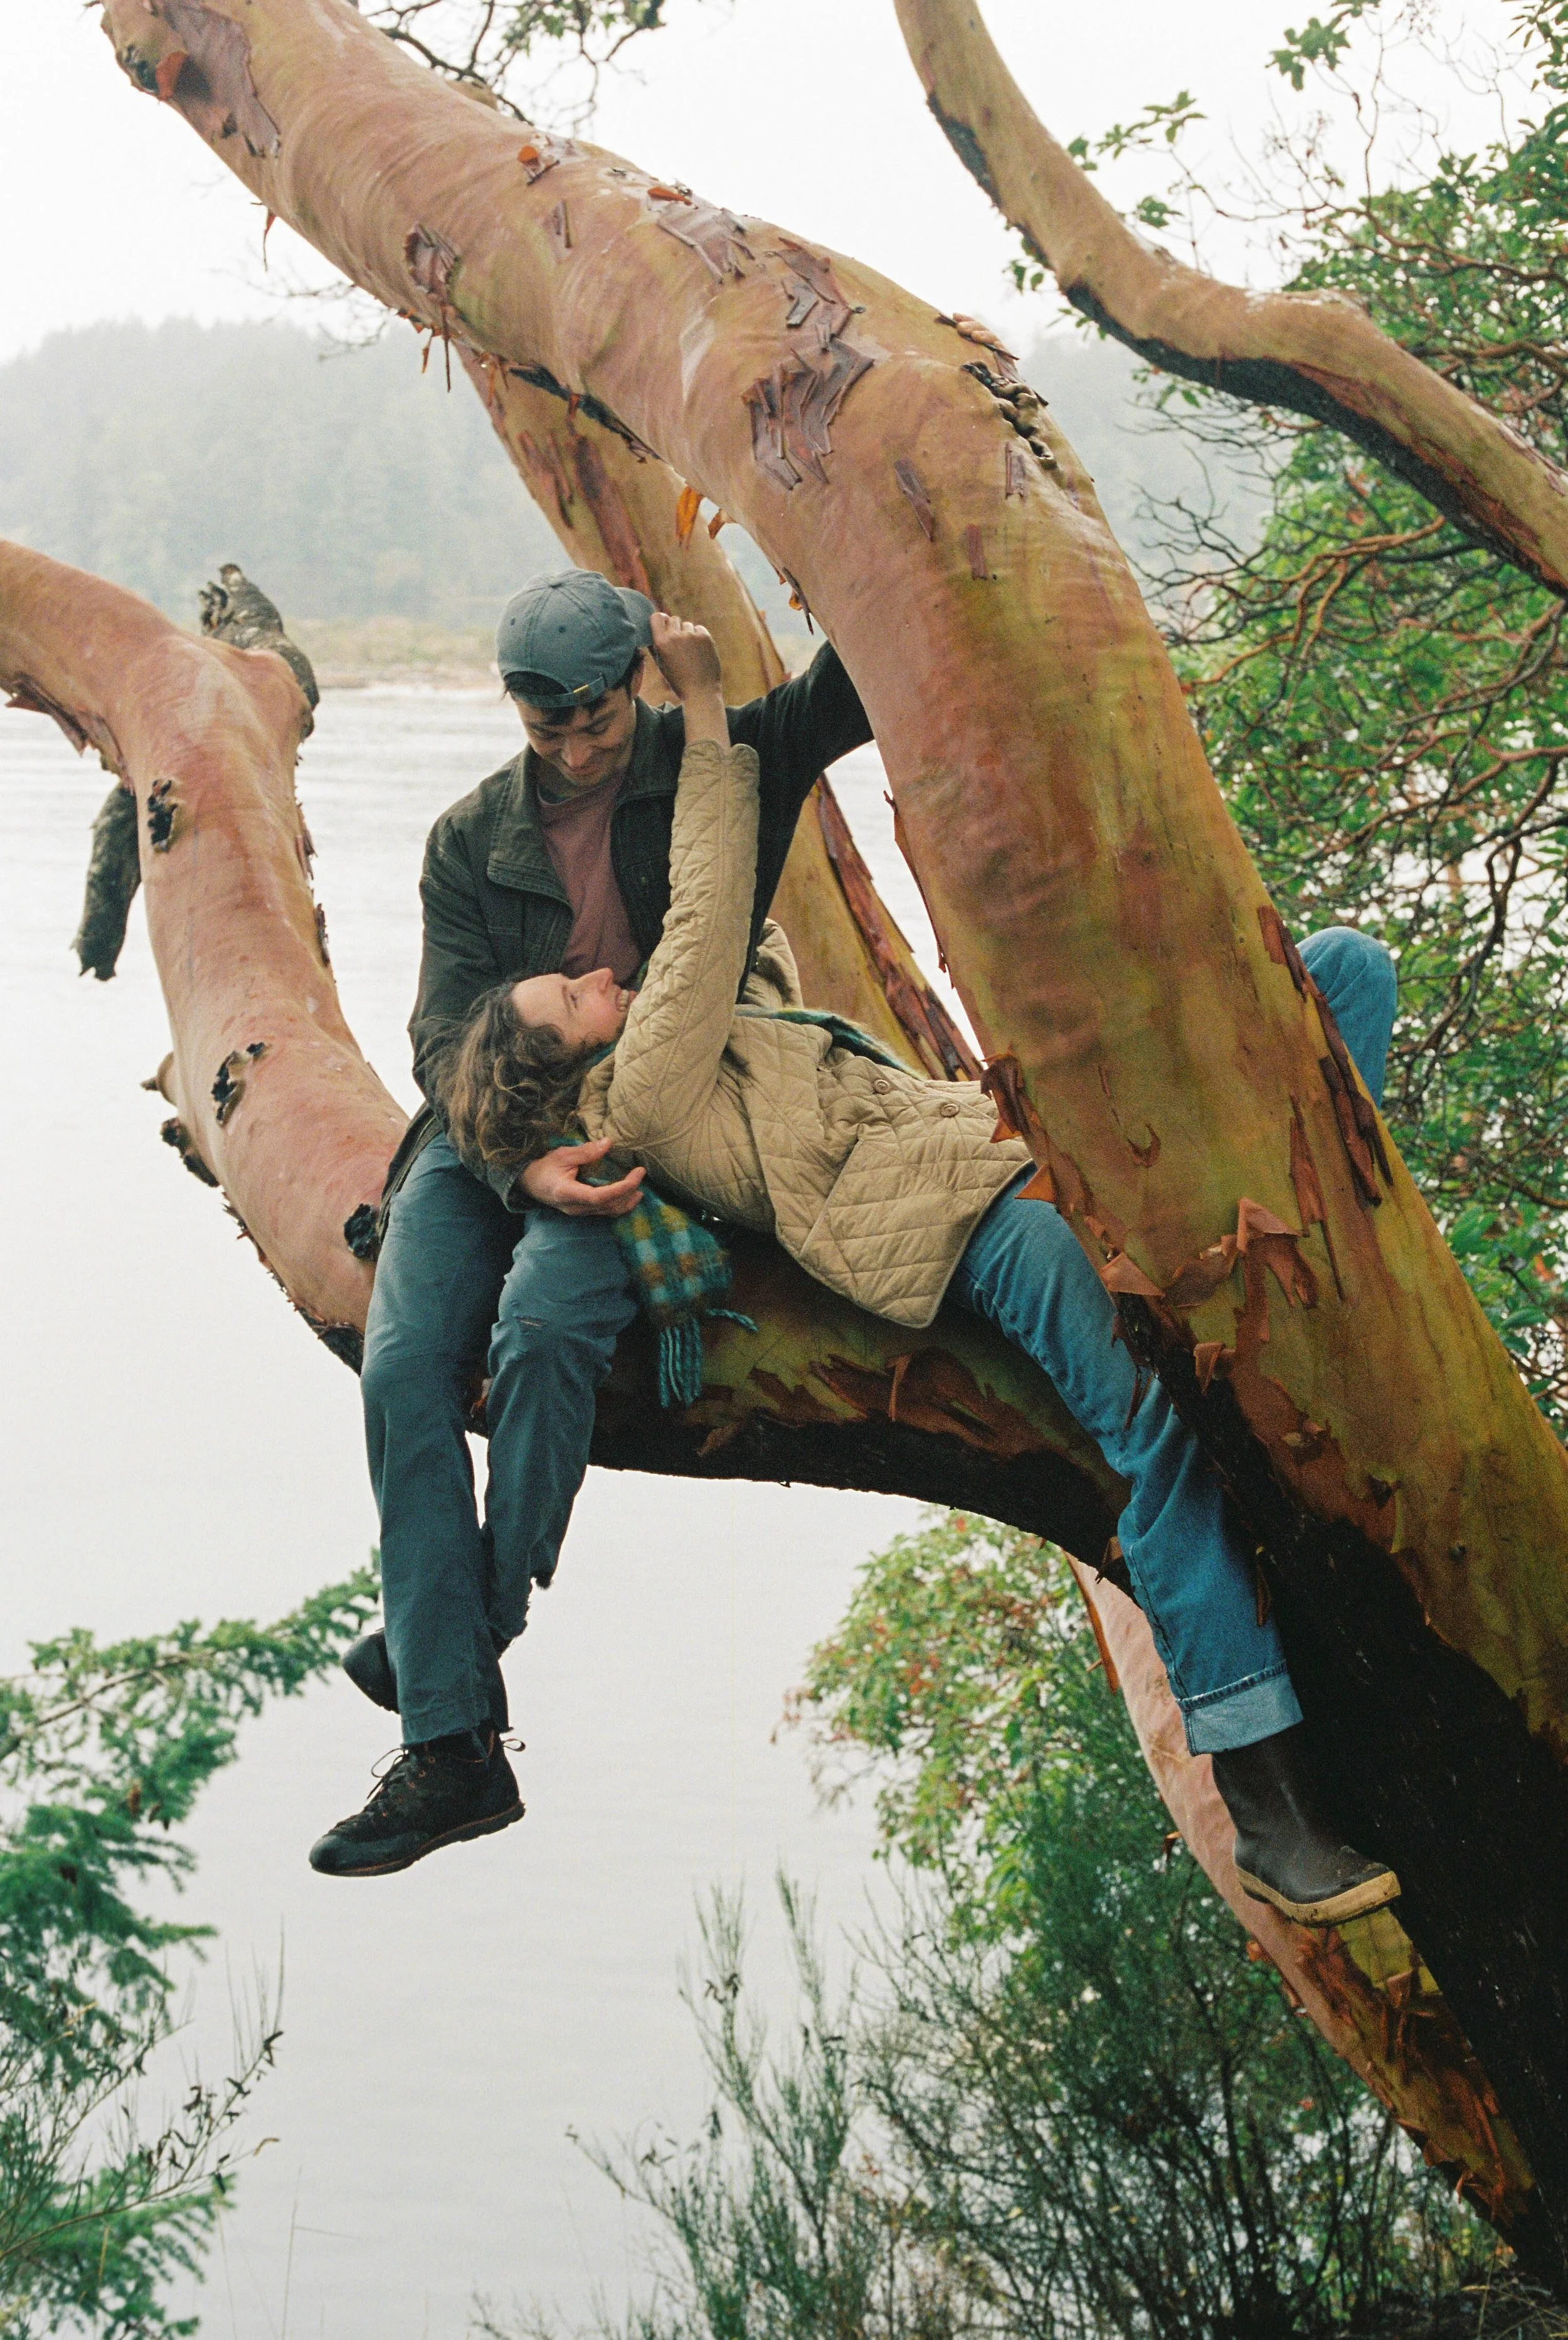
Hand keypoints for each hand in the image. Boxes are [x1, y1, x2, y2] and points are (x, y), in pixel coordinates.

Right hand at [519, 1137, 645, 1216]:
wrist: (528, 1183)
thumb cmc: (543, 1167)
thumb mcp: (562, 1155)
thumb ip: (585, 1152)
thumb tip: (608, 1143)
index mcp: (568, 1193)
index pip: (599, 1197)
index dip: (621, 1188)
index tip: (637, 1174)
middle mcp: (575, 1208)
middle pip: (608, 1206)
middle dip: (629, 1191)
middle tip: (641, 1173)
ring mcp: (579, 1212)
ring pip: (608, 1212)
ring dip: (627, 1201)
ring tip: (640, 1188)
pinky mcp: (582, 1212)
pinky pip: (605, 1212)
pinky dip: (620, 1205)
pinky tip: (629, 1197)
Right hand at [649, 611, 722, 701]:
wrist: (700, 692)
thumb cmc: (679, 681)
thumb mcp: (662, 663)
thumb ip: (656, 645)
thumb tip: (654, 629)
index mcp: (661, 643)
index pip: (657, 617)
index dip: (661, 620)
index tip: (664, 625)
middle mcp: (675, 636)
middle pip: (673, 619)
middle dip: (675, 628)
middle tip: (679, 643)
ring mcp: (691, 635)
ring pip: (687, 625)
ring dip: (688, 633)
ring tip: (690, 651)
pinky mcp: (705, 637)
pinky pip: (699, 629)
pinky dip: (699, 636)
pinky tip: (700, 651)